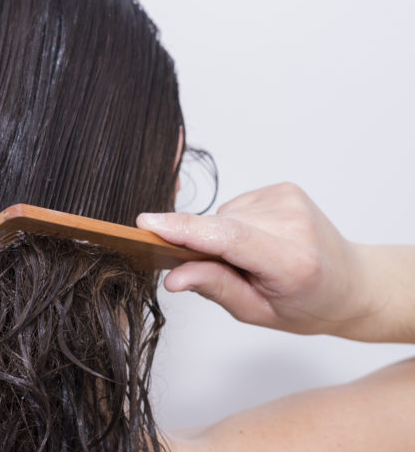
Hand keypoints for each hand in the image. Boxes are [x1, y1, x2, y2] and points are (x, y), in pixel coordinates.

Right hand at [136, 182, 378, 338]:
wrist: (352, 283)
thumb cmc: (308, 304)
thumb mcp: (259, 312)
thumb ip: (215, 288)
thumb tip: (173, 276)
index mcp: (292, 261)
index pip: (228, 237)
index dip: (184, 229)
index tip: (147, 224)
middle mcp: (294, 223)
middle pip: (219, 225)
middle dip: (199, 244)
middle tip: (214, 270)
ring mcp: (290, 200)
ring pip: (223, 215)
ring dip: (221, 237)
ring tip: (250, 259)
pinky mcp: (284, 187)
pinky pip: (234, 207)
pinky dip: (233, 225)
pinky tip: (257, 241)